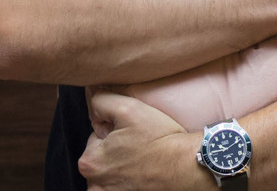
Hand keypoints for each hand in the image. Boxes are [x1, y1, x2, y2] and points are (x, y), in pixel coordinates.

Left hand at [80, 89, 203, 190]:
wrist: (187, 165)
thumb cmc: (160, 139)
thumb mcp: (129, 109)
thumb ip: (103, 101)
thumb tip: (91, 94)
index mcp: (89, 162)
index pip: (96, 138)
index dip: (116, 131)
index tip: (133, 133)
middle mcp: (94, 185)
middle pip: (103, 157)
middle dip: (118, 149)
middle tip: (140, 145)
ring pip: (113, 172)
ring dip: (124, 165)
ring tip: (144, 159)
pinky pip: (122, 185)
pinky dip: (131, 180)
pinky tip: (145, 173)